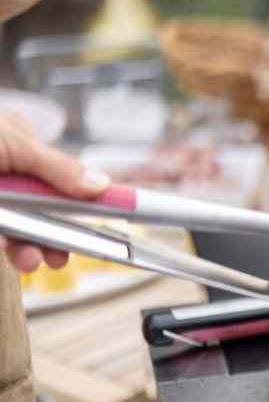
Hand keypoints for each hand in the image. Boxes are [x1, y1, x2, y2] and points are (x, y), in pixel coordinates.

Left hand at [0, 111, 110, 271]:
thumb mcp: (10, 144)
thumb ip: (56, 166)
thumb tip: (100, 184)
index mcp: (18, 143)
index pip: (65, 175)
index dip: (91, 199)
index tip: (123, 216)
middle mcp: (6, 168)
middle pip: (45, 208)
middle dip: (56, 235)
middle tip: (65, 256)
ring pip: (18, 227)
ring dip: (29, 246)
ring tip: (33, 259)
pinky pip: (0, 233)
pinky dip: (7, 245)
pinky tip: (14, 252)